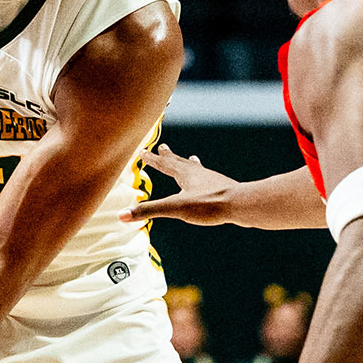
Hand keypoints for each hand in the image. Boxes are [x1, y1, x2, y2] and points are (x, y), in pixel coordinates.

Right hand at [119, 144, 241, 225]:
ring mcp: (211, 180)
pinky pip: (209, 181)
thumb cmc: (209, 205)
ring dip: (189, 165)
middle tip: (163, 147)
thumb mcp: (175, 209)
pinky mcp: (222, 190)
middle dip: (169, 157)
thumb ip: (149, 211)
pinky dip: (204, 179)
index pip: (164, 164)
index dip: (152, 158)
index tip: (142, 150)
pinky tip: (210, 185)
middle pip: (179, 162)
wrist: (241, 204)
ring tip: (191, 159)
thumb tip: (121, 216)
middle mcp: (198, 173)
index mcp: (185, 174)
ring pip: (197, 169)